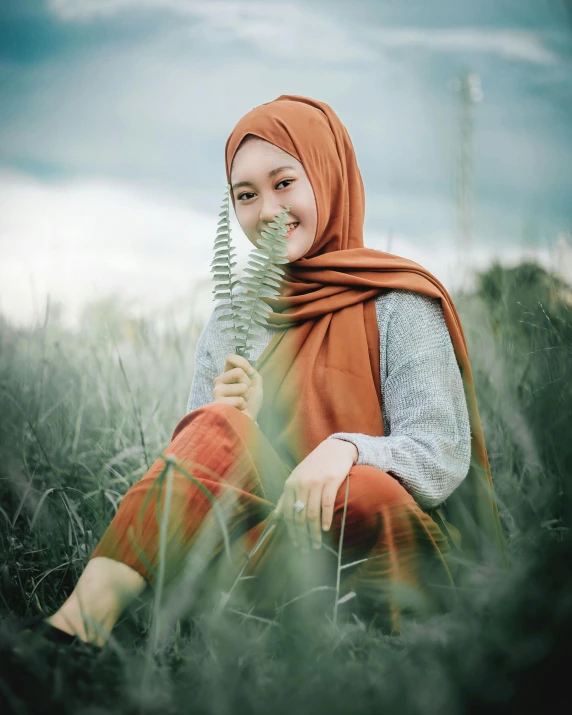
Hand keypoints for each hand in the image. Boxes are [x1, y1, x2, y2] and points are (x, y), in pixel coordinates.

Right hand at [212, 354, 263, 421]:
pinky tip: (238, 409)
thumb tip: (245, 369)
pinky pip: (240, 400)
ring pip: (242, 387)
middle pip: (239, 372)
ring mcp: (217, 391)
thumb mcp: (256, 383)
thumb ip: (252, 372)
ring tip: (242, 403)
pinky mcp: (218, 403)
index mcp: (227, 374)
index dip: (243, 363)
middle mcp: (220, 380)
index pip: (231, 358)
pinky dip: (243, 406)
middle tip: (245, 393)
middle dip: (248, 384)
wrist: (248, 420)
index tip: (250, 373)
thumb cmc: (251, 403)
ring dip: (246, 396)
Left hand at [275, 438, 357, 552]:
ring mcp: (315, 482)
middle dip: (303, 536)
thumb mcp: (297, 479)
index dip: (292, 532)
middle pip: (299, 516)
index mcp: (290, 485)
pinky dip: (326, 518)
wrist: (334, 449)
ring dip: (314, 532)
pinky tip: (326, 529)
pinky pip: (326, 504)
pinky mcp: (330, 481)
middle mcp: (300, 484)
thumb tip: (276, 516)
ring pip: (312, 513)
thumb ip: (287, 497)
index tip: (297, 545)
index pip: (288, 513)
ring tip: (317, 544)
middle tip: (307, 550)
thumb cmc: (315, 466)